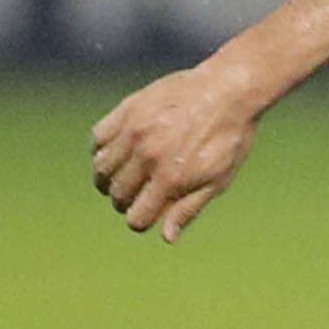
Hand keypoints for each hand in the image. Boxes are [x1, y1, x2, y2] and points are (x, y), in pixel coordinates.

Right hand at [92, 62, 261, 240]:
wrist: (230, 90)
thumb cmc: (229, 139)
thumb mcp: (218, 180)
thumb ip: (188, 209)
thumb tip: (166, 238)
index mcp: (171, 178)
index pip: (136, 217)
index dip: (140, 220)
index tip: (147, 211)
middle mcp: (148, 156)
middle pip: (117, 194)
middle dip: (125, 201)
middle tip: (138, 192)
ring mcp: (135, 131)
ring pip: (101, 168)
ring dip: (108, 178)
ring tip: (124, 174)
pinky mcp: (128, 109)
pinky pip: (98, 137)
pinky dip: (102, 148)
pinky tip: (119, 150)